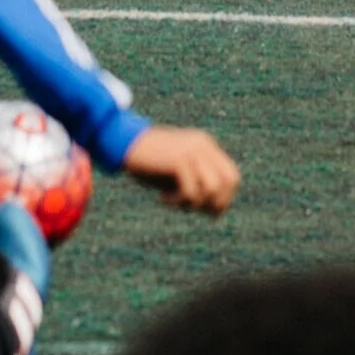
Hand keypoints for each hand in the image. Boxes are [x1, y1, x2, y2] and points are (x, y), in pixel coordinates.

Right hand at [123, 125, 240, 215]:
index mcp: (205, 145)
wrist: (122, 144)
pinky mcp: (179, 160)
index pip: (232, 177)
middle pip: (228, 183)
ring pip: (213, 188)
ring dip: (195, 203)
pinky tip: (162, 198)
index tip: (203, 209)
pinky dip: (178, 201)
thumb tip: (216, 211)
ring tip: (175, 202)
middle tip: (189, 207)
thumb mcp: (176, 174)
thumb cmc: (148, 163)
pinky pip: (191, 191)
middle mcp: (203, 145)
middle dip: (214, 203)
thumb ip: (196, 185)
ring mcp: (192, 151)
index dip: (223, 198)